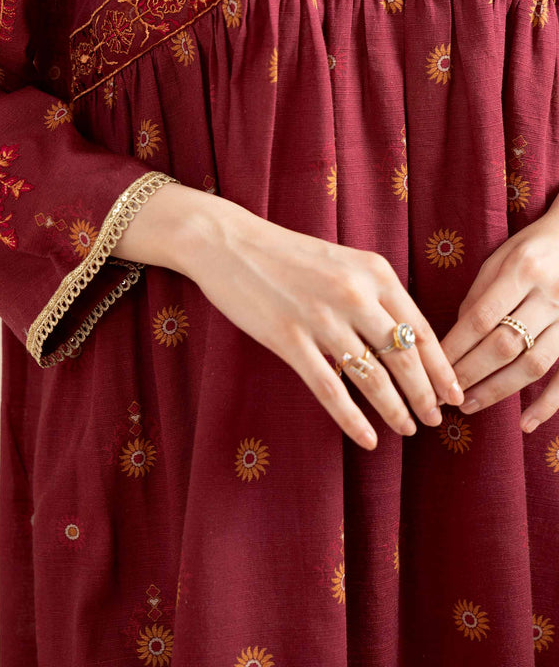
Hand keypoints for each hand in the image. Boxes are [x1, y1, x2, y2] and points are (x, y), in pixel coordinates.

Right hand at [177, 195, 465, 449]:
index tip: (454, 394)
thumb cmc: (290, 256)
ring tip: (408, 430)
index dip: (441, 368)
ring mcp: (320, 316)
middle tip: (437, 420)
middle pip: (404, 356)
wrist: (230, 243)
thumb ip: (375, 295)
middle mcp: (354, 292)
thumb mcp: (344, 262)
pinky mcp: (288, 338)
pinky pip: (330, 388)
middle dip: (426, 395)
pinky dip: (353, 419)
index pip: (420, 329)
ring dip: (396, 410)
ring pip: (373, 377)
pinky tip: (367, 439)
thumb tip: (407, 343)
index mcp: (375, 271)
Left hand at [437, 204, 558, 431]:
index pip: (481, 318)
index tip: (431, 370)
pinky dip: (548, 405)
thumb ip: (478, 297)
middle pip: (504, 345)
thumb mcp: (500, 259)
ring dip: (498, 391)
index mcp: (521, 270)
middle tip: (443, 396)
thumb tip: (455, 340)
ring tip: (468, 406)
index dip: (455, 349)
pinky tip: (525, 424)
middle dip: (469, 374)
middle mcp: (549, 295)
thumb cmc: (532, 249)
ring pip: (533, 365)